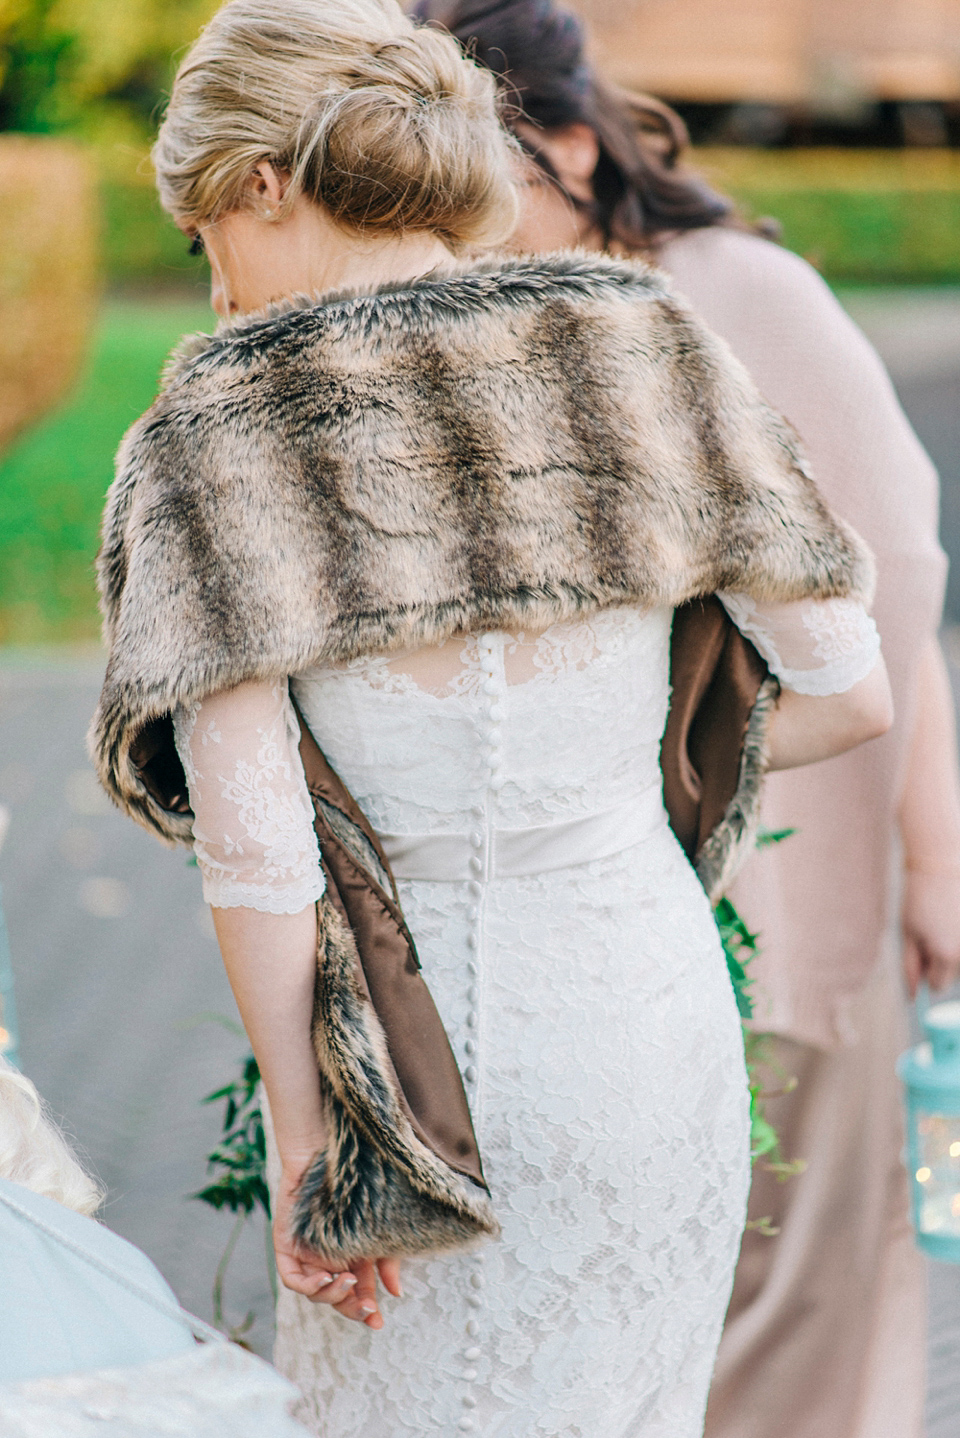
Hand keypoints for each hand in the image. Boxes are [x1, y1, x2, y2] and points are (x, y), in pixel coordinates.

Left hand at [272, 1162, 402, 1327]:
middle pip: (337, 1296)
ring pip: (315, 1291)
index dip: (365, 1309)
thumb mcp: (376, 1228)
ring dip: (332, 1293)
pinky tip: (325, 1276)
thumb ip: (385, 1260)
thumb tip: (395, 1293)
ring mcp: (306, 1254)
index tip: (379, 1322)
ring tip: (348, 1282)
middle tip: (368, 1310)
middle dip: (352, 1308)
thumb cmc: (357, 1186)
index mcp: (351, 1255)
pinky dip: (309, 1284)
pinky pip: (293, 1278)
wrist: (328, 1152)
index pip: (357, 1292)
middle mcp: (328, 1258)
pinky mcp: (287, 1246)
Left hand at [902, 867, 959, 996]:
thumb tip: (912, 996)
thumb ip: (910, 966)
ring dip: (957, 950)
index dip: (927, 972)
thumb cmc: (921, 896)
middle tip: (936, 932)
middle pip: (956, 975)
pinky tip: (955, 916)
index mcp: (946, 955)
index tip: (924, 955)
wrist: (942, 863)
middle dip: (945, 961)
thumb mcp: (909, 932)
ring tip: (948, 922)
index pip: (937, 986)